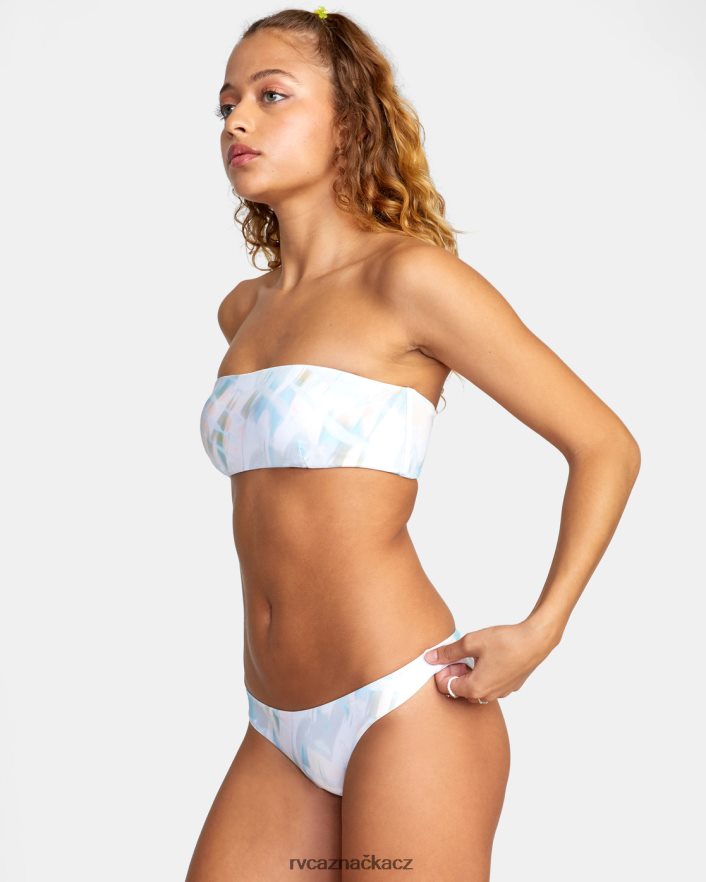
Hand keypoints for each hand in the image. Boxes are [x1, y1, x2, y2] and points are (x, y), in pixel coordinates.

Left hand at [423, 620, 559, 702]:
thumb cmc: (506, 642)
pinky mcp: (511, 686)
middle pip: (461, 691)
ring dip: (469, 674)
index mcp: (475, 688)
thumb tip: (430, 658)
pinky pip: (491, 685)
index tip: (444, 657)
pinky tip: (488, 658)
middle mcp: (488, 696)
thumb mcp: (471, 642)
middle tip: (458, 655)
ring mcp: (501, 693)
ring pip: (476, 689)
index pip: (446, 687)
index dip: (441, 672)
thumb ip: (448, 652)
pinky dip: (484, 675)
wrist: (536, 641)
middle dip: (455, 674)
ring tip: (473, 655)